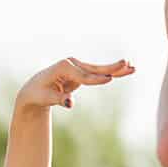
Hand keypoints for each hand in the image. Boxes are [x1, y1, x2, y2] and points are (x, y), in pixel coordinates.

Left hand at [16, 56, 135, 110]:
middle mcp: (72, 63)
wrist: (34, 89)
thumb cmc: (38, 94)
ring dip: (117, 69)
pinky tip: (126, 71)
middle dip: (111, 68)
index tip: (109, 80)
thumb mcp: (46, 98)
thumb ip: (59, 99)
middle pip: (94, 68)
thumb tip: (71, 104)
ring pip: (100, 69)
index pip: (82, 76)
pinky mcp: (82, 72)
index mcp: (62, 67)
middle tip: (126, 63)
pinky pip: (100, 73)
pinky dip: (113, 73)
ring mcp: (78, 66)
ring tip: (133, 67)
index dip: (95, 79)